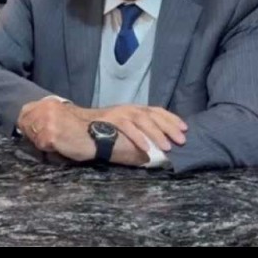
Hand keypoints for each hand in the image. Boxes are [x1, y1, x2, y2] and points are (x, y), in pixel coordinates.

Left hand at [18, 99, 95, 161]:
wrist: (99, 134)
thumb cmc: (83, 126)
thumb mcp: (63, 112)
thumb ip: (46, 113)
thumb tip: (28, 122)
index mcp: (47, 102)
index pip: (24, 111)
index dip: (27, 122)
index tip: (32, 129)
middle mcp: (45, 110)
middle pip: (24, 124)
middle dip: (32, 133)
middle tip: (47, 138)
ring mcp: (46, 123)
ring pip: (32, 136)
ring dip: (40, 141)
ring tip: (57, 141)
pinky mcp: (49, 137)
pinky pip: (41, 146)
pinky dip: (48, 149)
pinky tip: (61, 146)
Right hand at [67, 104, 186, 151]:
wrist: (73, 126)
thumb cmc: (97, 130)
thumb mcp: (120, 129)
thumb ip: (135, 134)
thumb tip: (152, 147)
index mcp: (131, 110)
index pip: (156, 110)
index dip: (171, 118)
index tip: (184, 127)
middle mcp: (126, 109)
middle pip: (153, 114)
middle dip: (169, 127)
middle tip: (181, 140)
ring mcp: (118, 113)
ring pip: (142, 119)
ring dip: (157, 133)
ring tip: (167, 147)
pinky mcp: (109, 120)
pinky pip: (127, 128)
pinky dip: (138, 138)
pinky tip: (146, 148)